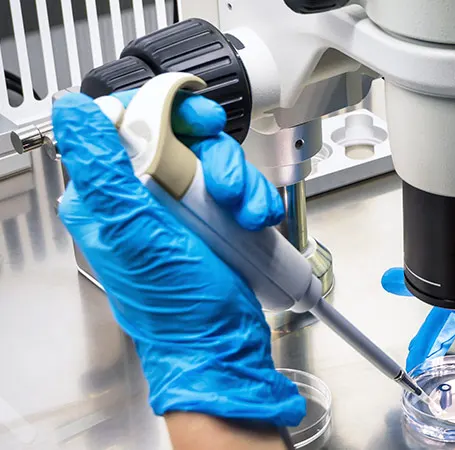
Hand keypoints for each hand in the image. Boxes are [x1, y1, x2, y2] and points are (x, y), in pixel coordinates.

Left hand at [53, 90, 304, 425]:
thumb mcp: (137, 235)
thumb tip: (72, 113)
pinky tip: (255, 221)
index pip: (123, 124)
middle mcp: (141, 199)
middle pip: (177, 135)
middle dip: (212, 154)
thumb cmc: (178, 309)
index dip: (160, 111)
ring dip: (239, 181)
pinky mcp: (212, 219)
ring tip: (245, 214)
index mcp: (106, 198)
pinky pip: (236, 185)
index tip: (193, 121)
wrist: (223, 345)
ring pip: (212, 159)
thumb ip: (103, 171)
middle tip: (223, 182)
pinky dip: (253, 198)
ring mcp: (180, 209)